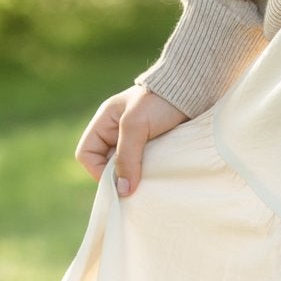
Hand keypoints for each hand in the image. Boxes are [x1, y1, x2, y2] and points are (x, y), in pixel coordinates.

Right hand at [75, 84, 190, 195]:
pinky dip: (148, 173)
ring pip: (126, 166)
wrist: (193, 89)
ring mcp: (136, 138)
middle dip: (118, 176)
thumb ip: (127, 157)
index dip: (97, 170)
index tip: (117, 182)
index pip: (87, 153)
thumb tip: (123, 191)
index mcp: (105, 122)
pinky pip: (143, 165)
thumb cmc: (159, 101)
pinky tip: (157, 177)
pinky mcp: (154, 144)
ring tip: (147, 183)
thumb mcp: (136, 126)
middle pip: (106, 163)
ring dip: (134, 176)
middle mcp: (117, 131)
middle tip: (134, 187)